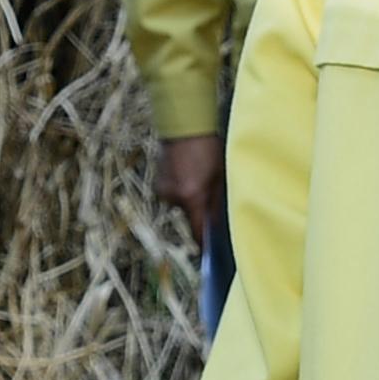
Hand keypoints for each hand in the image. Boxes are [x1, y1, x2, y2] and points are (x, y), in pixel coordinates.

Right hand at [155, 132, 225, 249]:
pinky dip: (180, 187)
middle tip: (209, 190)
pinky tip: (186, 171)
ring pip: (181, 203)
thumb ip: (216, 202)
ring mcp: (164, 190)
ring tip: (197, 174)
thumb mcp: (220, 176)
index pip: (197, 230)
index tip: (207, 252)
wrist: (184, 126)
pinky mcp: (158, 183)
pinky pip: (173, 193)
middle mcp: (175, 197)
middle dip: (199, 209)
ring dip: (189, 196)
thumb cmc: (208, 148)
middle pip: (189, 216)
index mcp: (193, 196)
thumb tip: (215, 221)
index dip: (203, 243)